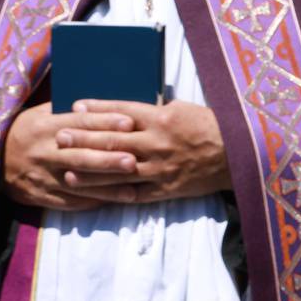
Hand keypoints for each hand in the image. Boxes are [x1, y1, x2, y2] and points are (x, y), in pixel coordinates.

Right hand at [0, 101, 134, 211]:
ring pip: (78, 183)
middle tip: (133, 160)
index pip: (80, 123)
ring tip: (132, 189)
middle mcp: (44, 151)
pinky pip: (69, 201)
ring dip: (106, 187)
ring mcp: (42, 176)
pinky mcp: (40, 196)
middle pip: (80, 156)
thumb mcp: (40, 114)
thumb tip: (103, 103)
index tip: (130, 122)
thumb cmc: (25, 131)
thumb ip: (68, 110)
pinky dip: (92, 202)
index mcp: (45, 126)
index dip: (105, 122)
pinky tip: (113, 202)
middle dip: (108, 159)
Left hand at [54, 99, 232, 204]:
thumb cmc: (212, 127)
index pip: (121, 112)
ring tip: (65, 166)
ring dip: (89, 169)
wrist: (240, 155)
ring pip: (116, 169)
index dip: (96, 109)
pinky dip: (110, 193)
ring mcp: (159, 168)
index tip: (75, 107)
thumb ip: (154, 111)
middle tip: (59, 136)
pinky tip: (93, 191)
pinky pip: (132, 193)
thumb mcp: (183, 109)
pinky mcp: (164, 189)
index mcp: (161, 118)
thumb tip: (125, 111)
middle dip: (83, 138)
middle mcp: (157, 143)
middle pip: (112, 140)